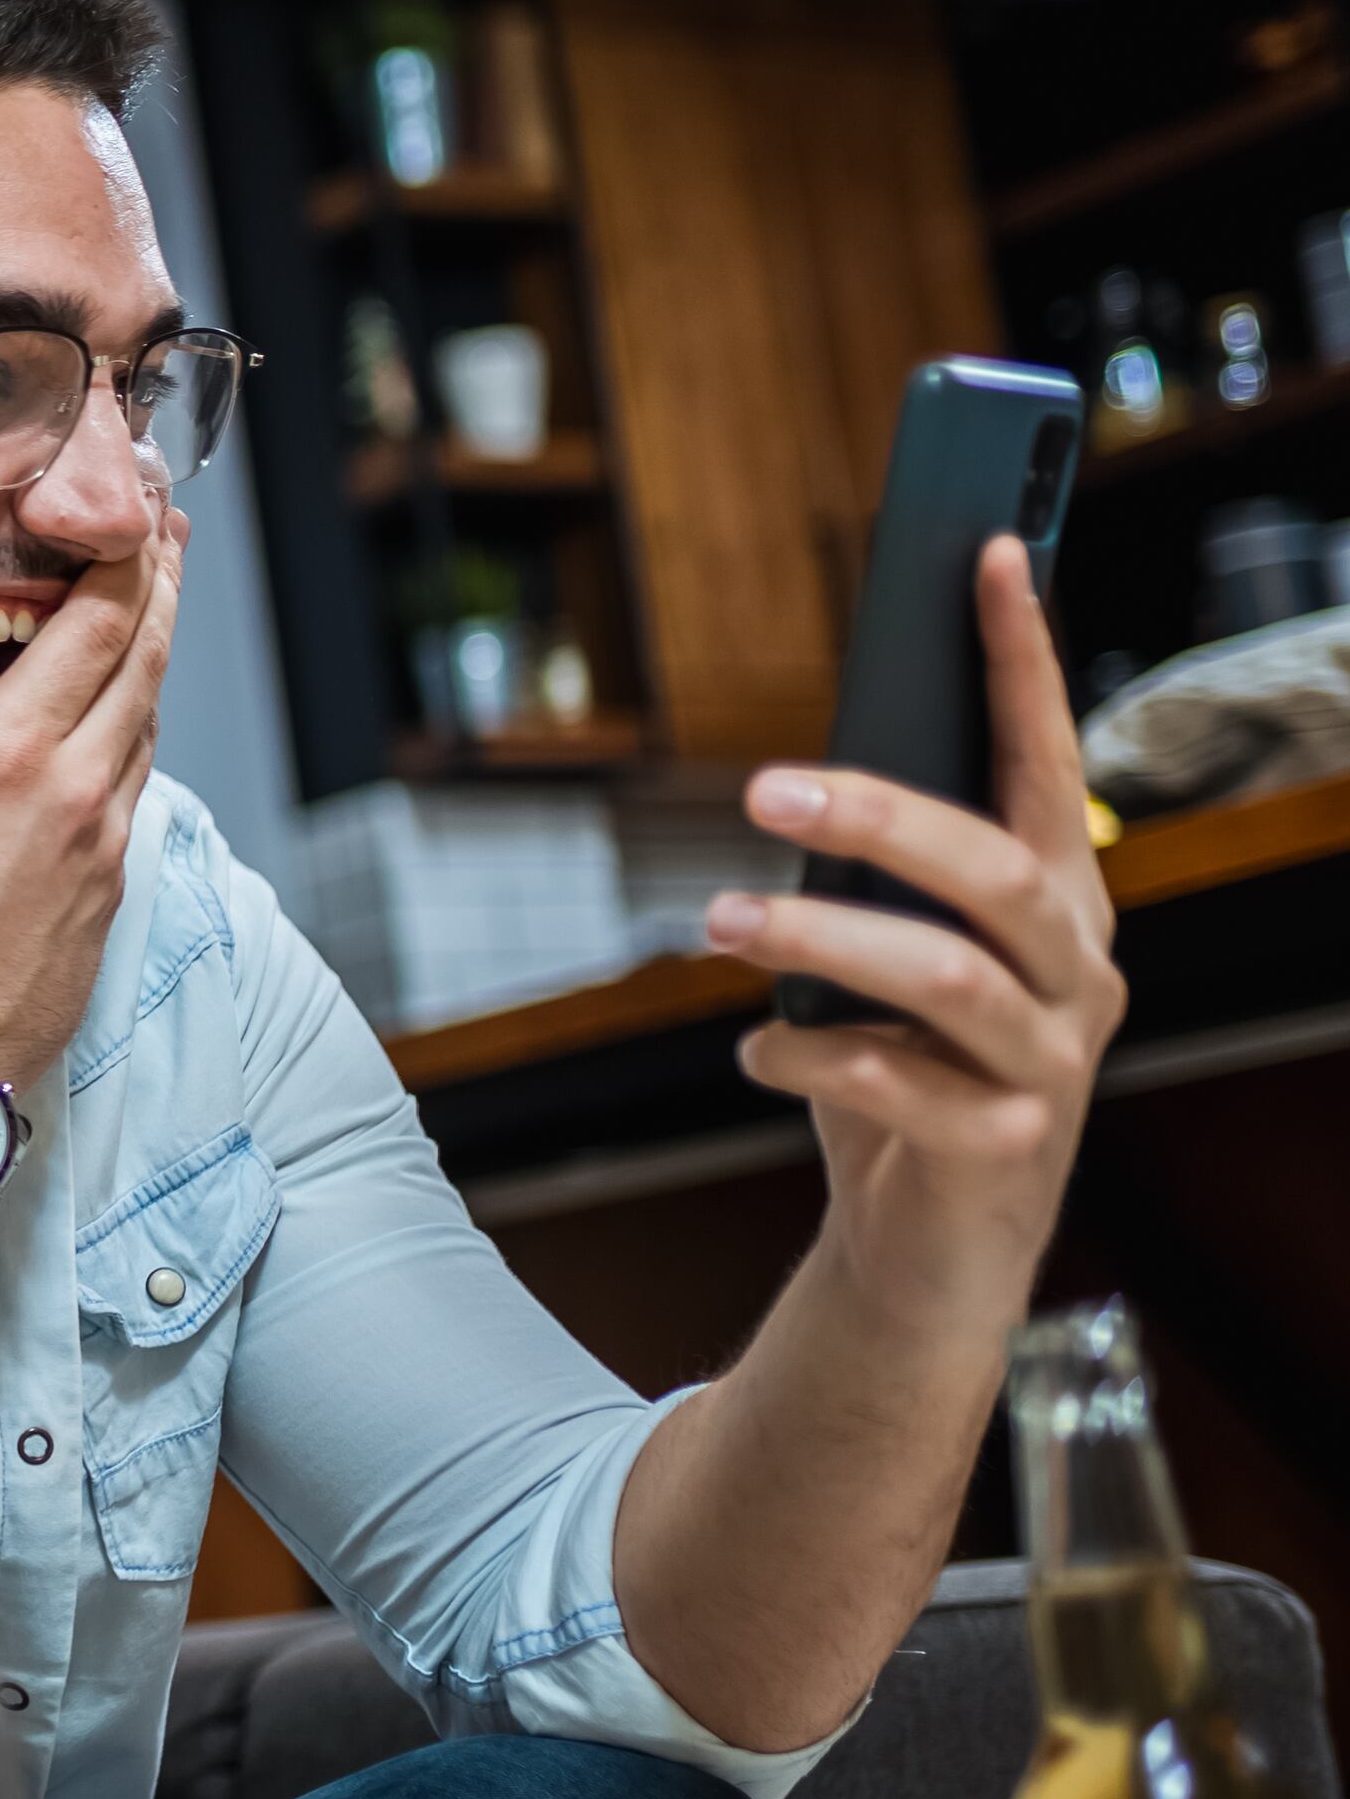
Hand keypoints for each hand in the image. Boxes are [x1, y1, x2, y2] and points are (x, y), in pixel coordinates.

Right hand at [0, 506, 185, 1078]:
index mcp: (14, 750)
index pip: (101, 624)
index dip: (131, 556)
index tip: (138, 508)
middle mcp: (80, 786)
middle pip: (149, 659)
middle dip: (165, 585)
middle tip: (172, 532)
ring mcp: (108, 838)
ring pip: (151, 722)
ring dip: (156, 655)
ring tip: (151, 607)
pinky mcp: (114, 885)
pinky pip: (137, 784)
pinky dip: (135, 729)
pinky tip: (115, 718)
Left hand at [707, 536, 1121, 1298]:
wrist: (929, 1247)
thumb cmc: (905, 1072)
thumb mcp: (901, 962)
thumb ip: (886, 883)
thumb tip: (806, 778)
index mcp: (1058, 903)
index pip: (1046, 761)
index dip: (1021, 658)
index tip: (987, 552)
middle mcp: (1078, 971)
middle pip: (995, 868)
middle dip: (880, 816)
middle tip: (762, 786)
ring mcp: (1053, 1064)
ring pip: (945, 976)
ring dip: (817, 940)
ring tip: (719, 926)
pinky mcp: (1006, 1147)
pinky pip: (896, 1085)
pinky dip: (809, 1059)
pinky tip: (755, 1050)